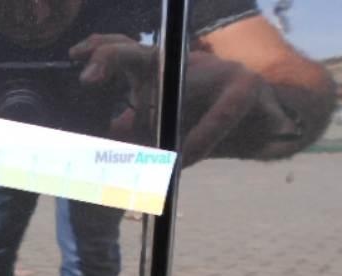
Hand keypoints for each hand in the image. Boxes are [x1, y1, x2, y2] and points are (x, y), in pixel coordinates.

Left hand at [71, 35, 298, 164]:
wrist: (265, 126)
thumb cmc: (207, 123)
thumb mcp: (166, 129)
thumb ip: (141, 128)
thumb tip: (114, 129)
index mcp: (159, 72)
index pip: (124, 52)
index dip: (99, 51)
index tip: (75, 60)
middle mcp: (182, 64)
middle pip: (141, 52)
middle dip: (112, 57)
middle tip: (87, 77)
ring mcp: (215, 69)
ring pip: (180, 83)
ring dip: (161, 118)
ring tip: (150, 151)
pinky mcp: (244, 87)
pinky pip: (217, 117)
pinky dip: (200, 141)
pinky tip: (186, 159)